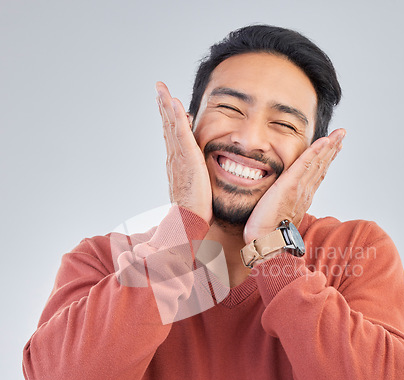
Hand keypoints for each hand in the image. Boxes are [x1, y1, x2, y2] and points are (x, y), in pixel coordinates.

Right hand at [156, 81, 212, 223]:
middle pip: (167, 126)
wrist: (187, 221)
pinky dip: (177, 118)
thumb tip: (199, 170)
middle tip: (159, 88)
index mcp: (177, 163)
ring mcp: (179, 157)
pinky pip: (181, 134)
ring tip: (161, 89)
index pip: (172, 135)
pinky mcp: (188, 159)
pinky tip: (176, 103)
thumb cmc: (194, 209)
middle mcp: (174, 157)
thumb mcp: (194, 187)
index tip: (166, 102)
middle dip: (163, 105)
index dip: (168, 118)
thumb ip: (195, 176)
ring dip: (166, 105)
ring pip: (171, 126)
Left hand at [243, 129, 345, 243]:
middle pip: (322, 166)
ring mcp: (300, 189)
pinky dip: (315, 151)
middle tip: (341, 135)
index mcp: (302, 198)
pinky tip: (324, 140)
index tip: (333, 148)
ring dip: (329, 146)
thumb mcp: (278, 215)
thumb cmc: (267, 233)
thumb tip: (280, 202)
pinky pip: (305, 164)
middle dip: (332, 150)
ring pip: (317, 163)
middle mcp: (305, 192)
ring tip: (339, 134)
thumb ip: (283, 205)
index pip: (316, 175)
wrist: (266, 242)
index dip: (325, 160)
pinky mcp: (290, 185)